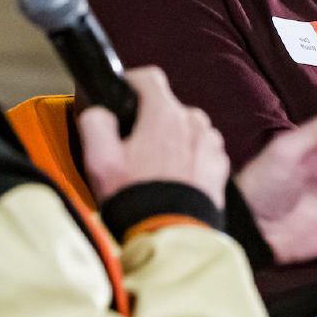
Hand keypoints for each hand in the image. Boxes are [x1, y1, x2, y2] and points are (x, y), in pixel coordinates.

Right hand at [78, 67, 228, 208]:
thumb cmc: (137, 200)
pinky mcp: (220, 168)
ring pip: (187, 129)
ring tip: (155, 170)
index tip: (123, 96)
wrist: (172, 239)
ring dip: (172, 141)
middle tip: (133, 149)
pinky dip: (189, 160)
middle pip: (168, 107)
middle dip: (151, 121)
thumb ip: (95, 122)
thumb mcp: (100, 160)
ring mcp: (211, 145)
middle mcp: (194, 123)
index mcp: (164, 115)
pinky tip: (174, 181)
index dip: (131, 82)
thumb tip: (99, 111)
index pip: (149, 78)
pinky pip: (202, 152)